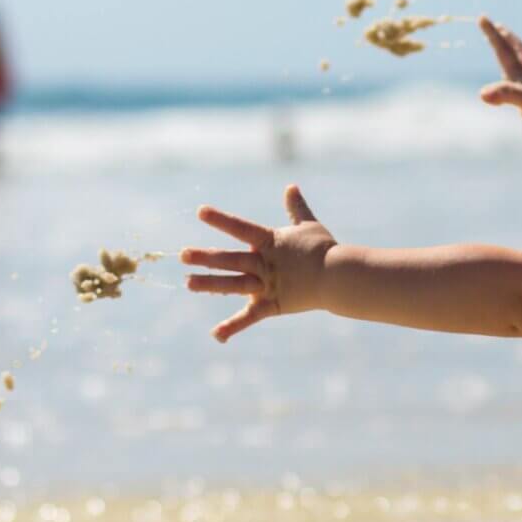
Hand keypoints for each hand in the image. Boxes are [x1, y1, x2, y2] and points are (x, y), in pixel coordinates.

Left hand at [182, 184, 337, 341]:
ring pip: (234, 285)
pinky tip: (216, 335)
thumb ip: (296, 208)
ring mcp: (267, 285)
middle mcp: (264, 263)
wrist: (338, 277)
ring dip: (211, 284)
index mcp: (270, 242)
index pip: (241, 228)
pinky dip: (233, 326)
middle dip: (206, 257)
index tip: (201, 212)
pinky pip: (250, 317)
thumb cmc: (324, 249)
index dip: (221, 220)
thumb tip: (291, 187)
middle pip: (230, 259)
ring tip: (188, 283)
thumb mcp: (308, 225)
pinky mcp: (272, 304)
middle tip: (182, 255)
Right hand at [477, 17, 521, 136]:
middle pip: (515, 51)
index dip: (491, 34)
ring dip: (514, 56)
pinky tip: (518, 95)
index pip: (503, 49)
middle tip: (496, 25)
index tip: (482, 17)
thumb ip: (505, 94)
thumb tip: (482, 94)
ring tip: (507, 52)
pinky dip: (519, 87)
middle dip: (504, 38)